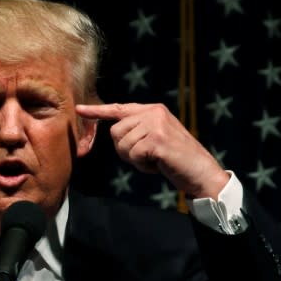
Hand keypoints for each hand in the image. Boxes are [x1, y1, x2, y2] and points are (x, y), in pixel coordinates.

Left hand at [76, 102, 228, 198]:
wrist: (201, 172)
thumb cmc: (176, 159)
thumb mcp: (156, 138)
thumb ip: (138, 130)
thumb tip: (113, 131)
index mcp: (153, 109)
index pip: (119, 108)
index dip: (97, 111)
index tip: (79, 109)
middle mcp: (153, 112)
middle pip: (115, 132)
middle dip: (125, 150)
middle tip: (147, 156)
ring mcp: (155, 124)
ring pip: (122, 145)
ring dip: (134, 159)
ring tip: (155, 160)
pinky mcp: (157, 140)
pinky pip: (132, 155)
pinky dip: (142, 166)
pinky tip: (158, 165)